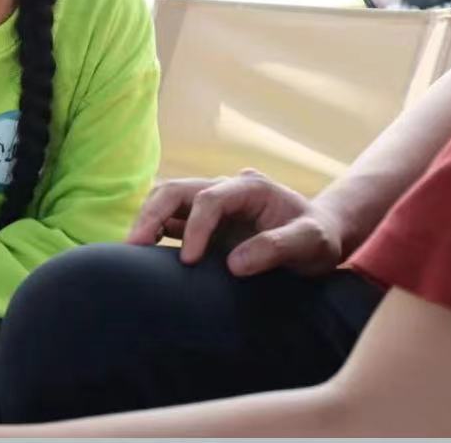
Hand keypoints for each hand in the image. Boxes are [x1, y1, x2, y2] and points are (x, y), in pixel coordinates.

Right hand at [127, 170, 344, 275]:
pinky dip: (153, 230)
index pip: (209, 198)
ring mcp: (211, 202)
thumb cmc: (319, 239)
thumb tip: (234, 263)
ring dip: (146, 219)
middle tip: (134, 246)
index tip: (190, 261)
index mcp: (249, 187)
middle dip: (152, 214)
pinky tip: (141, 251)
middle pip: (176, 189)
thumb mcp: (312, 243)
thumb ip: (277, 248)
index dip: (195, 228)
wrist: (320, 237)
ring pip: (166, 199)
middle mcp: (225, 188)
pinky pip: (171, 219)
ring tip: (130, 249)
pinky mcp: (203, 221)